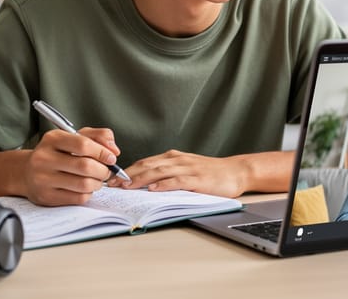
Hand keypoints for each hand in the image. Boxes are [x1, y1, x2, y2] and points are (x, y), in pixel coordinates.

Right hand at [22, 127, 120, 205]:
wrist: (26, 172)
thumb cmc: (57, 152)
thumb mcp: (74, 137)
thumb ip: (98, 136)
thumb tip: (114, 150)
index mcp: (52, 139)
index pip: (83, 144)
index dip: (102, 152)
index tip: (111, 157)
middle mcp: (44, 158)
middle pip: (85, 166)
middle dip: (103, 170)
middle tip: (106, 171)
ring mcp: (43, 179)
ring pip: (84, 184)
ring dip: (98, 183)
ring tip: (97, 179)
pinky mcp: (46, 197)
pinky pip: (78, 198)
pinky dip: (88, 193)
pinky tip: (86, 188)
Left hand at [107, 149, 247, 197]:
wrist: (235, 172)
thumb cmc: (210, 173)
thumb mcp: (186, 169)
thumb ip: (168, 174)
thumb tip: (145, 185)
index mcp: (173, 157)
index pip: (145, 162)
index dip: (127, 170)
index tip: (112, 179)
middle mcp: (177, 160)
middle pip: (148, 165)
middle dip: (128, 175)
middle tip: (112, 184)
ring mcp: (187, 168)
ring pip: (159, 171)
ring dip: (141, 179)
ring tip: (127, 186)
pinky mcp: (197, 179)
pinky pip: (177, 181)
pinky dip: (164, 184)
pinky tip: (153, 189)